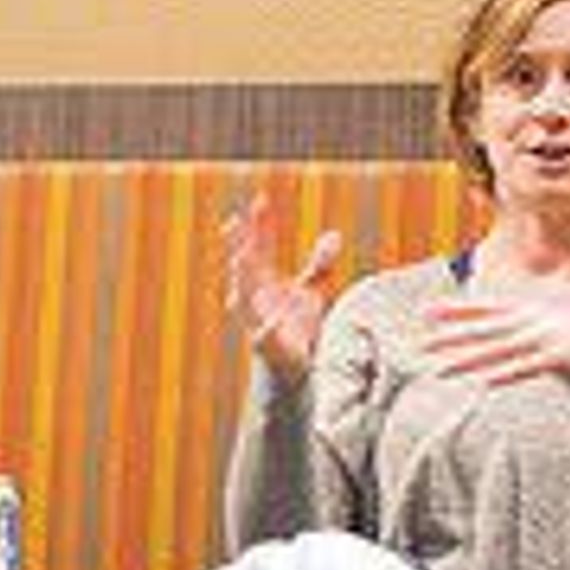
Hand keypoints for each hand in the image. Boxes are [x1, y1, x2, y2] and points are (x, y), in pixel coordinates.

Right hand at [221, 192, 342, 378]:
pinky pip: (265, 338)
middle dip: (242, 245)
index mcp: (264, 283)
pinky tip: (269, 325)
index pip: (259, 247)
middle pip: (246, 267)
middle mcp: (256, 299)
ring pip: (245, 298)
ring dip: (242, 278)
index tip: (260, 198)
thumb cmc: (296, 330)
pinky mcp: (268, 348)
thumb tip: (335, 235)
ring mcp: (257, 321)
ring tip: (242, 256)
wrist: (289, 371)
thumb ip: (319, 265)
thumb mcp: (309, 293)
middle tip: (234, 221)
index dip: (259, 224)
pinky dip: (267, 332)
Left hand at [417, 292, 569, 391]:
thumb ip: (529, 332)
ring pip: (499, 350)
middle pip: (486, 330)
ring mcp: (548, 337)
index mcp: (533, 313)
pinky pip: (529, 367)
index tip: (426, 312)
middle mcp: (536, 321)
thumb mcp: (555, 331)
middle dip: (452, 337)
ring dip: (468, 361)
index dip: (457, 310)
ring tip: (440, 371)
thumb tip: (505, 340)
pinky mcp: (563, 357)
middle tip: (420, 345)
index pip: (488, 310)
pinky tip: (485, 381)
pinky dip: (507, 373)